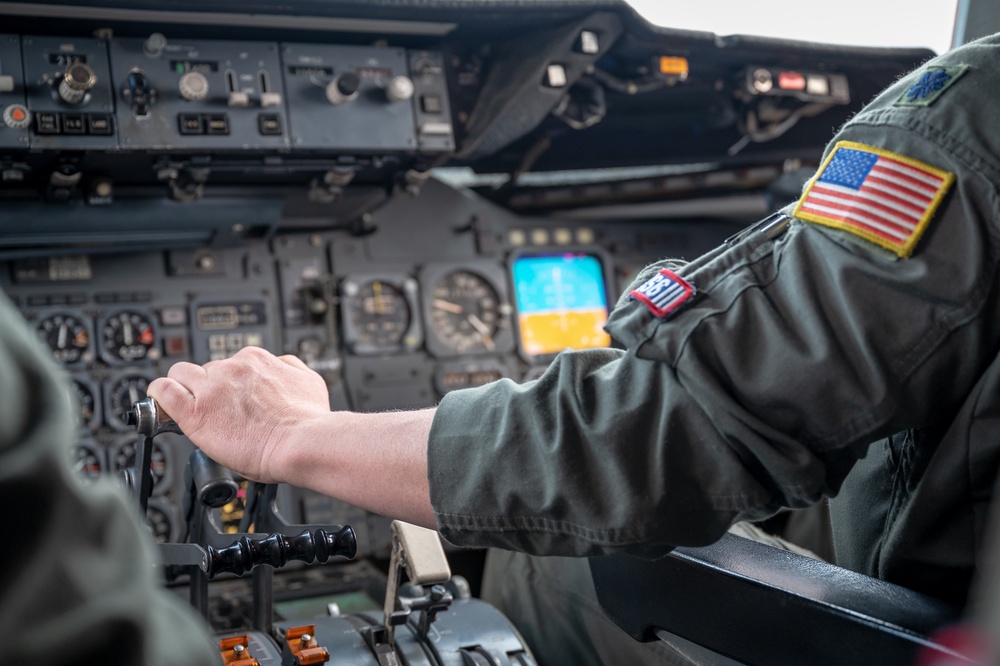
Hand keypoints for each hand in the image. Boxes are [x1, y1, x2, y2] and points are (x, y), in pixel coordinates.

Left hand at [147, 346, 330, 483]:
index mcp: (257, 361)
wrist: (303, 442)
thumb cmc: (308, 421)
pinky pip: (163, 391)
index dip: (227, 382)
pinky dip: (159, 395)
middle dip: (208, 387)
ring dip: (184, 389)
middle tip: (216, 408)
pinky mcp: (195, 412)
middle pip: (206, 369)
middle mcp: (233, 369)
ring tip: (190, 408)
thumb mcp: (310, 381)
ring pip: (181, 375)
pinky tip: (162, 405)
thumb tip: (281, 365)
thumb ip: (290, 368)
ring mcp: (212, 389)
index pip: (231, 363)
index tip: (229, 396)